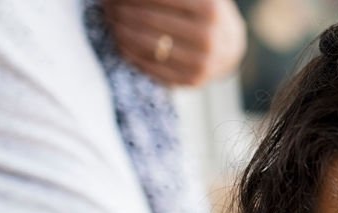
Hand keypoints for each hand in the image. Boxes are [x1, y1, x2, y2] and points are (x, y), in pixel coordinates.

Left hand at [104, 0, 246, 86]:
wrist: (229, 46)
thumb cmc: (202, 13)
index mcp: (209, 9)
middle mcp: (208, 37)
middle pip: (148, 20)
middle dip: (121, 10)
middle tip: (108, 5)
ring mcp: (202, 62)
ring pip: (147, 45)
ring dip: (120, 31)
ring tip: (112, 21)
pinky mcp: (192, 80)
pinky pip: (152, 66)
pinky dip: (130, 53)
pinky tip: (121, 40)